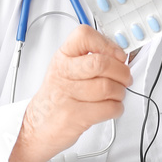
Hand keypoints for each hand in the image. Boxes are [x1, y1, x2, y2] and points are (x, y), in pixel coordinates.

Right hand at [8, 25, 130, 161]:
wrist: (37, 126)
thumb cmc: (56, 97)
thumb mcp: (66, 70)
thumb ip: (90, 59)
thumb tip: (120, 55)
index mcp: (63, 57)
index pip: (85, 36)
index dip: (107, 44)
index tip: (117, 55)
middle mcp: (63, 72)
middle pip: (101, 63)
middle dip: (121, 72)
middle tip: (125, 77)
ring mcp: (67, 94)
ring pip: (108, 87)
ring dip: (120, 92)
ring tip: (116, 94)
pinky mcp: (74, 116)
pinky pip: (108, 108)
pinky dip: (117, 108)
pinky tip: (111, 107)